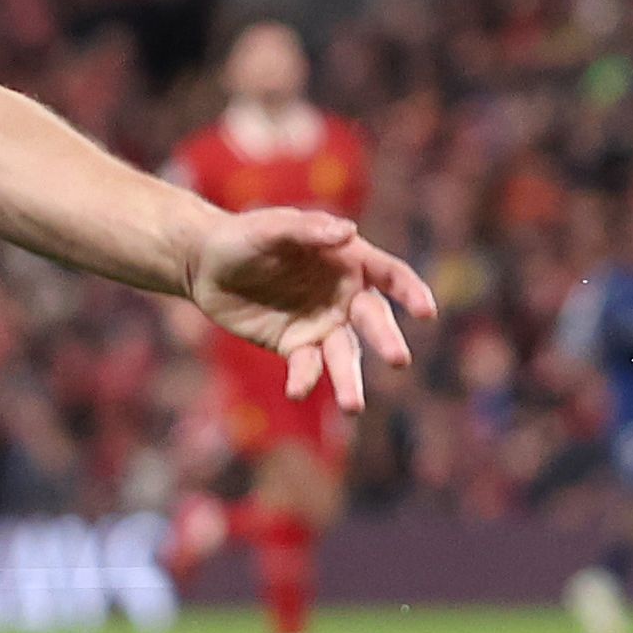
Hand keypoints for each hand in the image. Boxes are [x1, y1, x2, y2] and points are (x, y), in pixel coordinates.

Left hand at [183, 206, 432, 408]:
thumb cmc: (245, 236)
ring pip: (344, 355)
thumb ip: (307, 230)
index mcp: (349, 260)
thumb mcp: (271, 227)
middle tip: (398, 359)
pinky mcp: (295, 346)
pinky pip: (306, 367)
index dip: (410, 291)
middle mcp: (343, 296)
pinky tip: (296, 390)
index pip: (390, 276)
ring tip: (353, 406)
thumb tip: (348, 233)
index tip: (426, 311)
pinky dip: (305, 380)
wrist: (206, 264)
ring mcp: (322, 324)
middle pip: (373, 320)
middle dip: (386, 339)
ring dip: (349, 380)